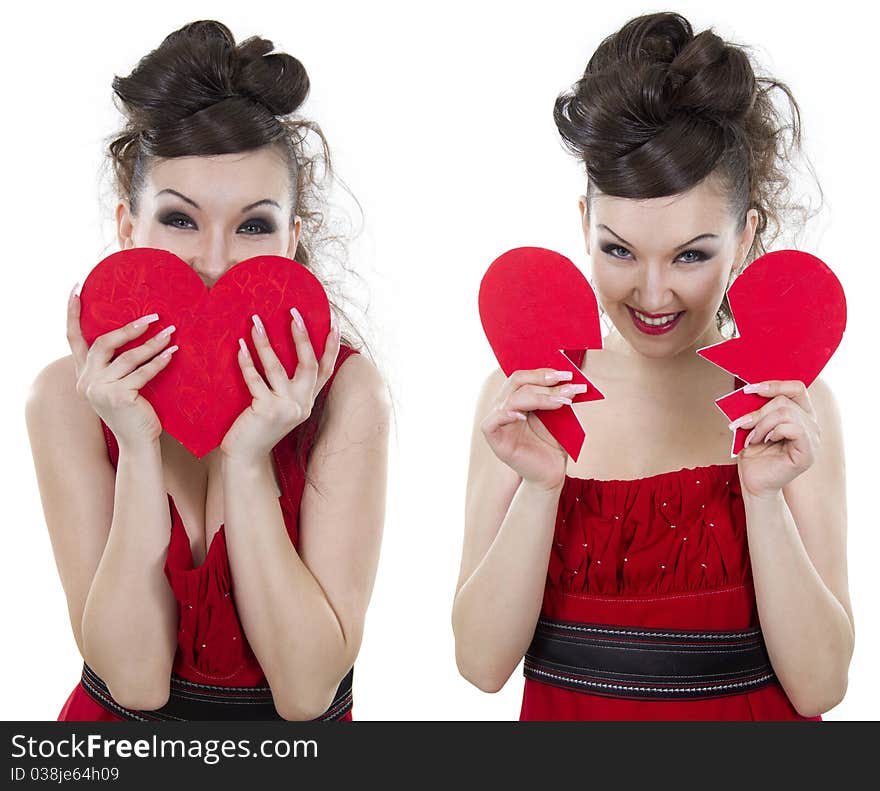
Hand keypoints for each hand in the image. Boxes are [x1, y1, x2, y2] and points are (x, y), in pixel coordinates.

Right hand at [67, 283, 176, 446]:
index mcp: (83, 375)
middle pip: (103, 343)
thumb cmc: (133, 412)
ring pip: (128, 357)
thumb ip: (115, 365)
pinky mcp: (119, 397)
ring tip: (170, 332)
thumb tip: (133, 332)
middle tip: (153, 317)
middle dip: (129, 328)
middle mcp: (86, 381)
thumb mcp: (117, 386)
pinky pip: (142, 372)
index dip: (73, 314)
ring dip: (152, 343)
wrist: (138, 443)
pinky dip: (159, 361)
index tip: (76, 290)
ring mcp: (100, 390)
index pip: (73, 339)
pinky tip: (173, 352)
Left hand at [220, 308, 340, 461]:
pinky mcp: (266, 410)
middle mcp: (301, 404)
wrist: (245, 456)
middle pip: (308, 364)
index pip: (325, 369)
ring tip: (255, 322)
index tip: (333, 322)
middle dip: (302, 336)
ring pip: (277, 368)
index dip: (331, 346)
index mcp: (307, 401)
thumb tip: (279, 350)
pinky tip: (239, 347)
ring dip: (265, 342)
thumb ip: (284, 386)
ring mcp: (286, 408)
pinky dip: (247, 362)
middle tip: (293, 313)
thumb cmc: (257, 427)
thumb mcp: (278, 406)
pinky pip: (255, 380)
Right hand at [480, 369, 584, 489]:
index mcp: (516, 398)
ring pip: (511, 399)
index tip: (567, 374)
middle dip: (543, 382)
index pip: (523, 377)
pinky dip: (506, 415)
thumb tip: (569, 380)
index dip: (543, 373)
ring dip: (540, 397)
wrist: (551, 473)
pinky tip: (523, 417)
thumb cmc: (552, 445)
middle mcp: (504, 406)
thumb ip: (557, 398)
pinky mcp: (495, 440)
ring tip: (562, 402)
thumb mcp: (556, 416)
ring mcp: (498, 422)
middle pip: (516, 382)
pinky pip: (492, 422)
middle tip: (567, 386)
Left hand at [730, 379, 820, 497]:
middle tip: (744, 425)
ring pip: (786, 413)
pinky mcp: (808, 453)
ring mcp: (812, 439)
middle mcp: (811, 425)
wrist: (753, 481)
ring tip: (753, 437)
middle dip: (758, 412)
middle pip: (785, 401)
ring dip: (762, 424)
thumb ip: (758, 408)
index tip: (749, 390)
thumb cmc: (754, 453)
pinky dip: (774, 432)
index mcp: (801, 414)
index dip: (774, 385)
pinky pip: (794, 429)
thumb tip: (750, 390)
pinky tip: (766, 441)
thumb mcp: (754, 424)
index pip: (796, 388)